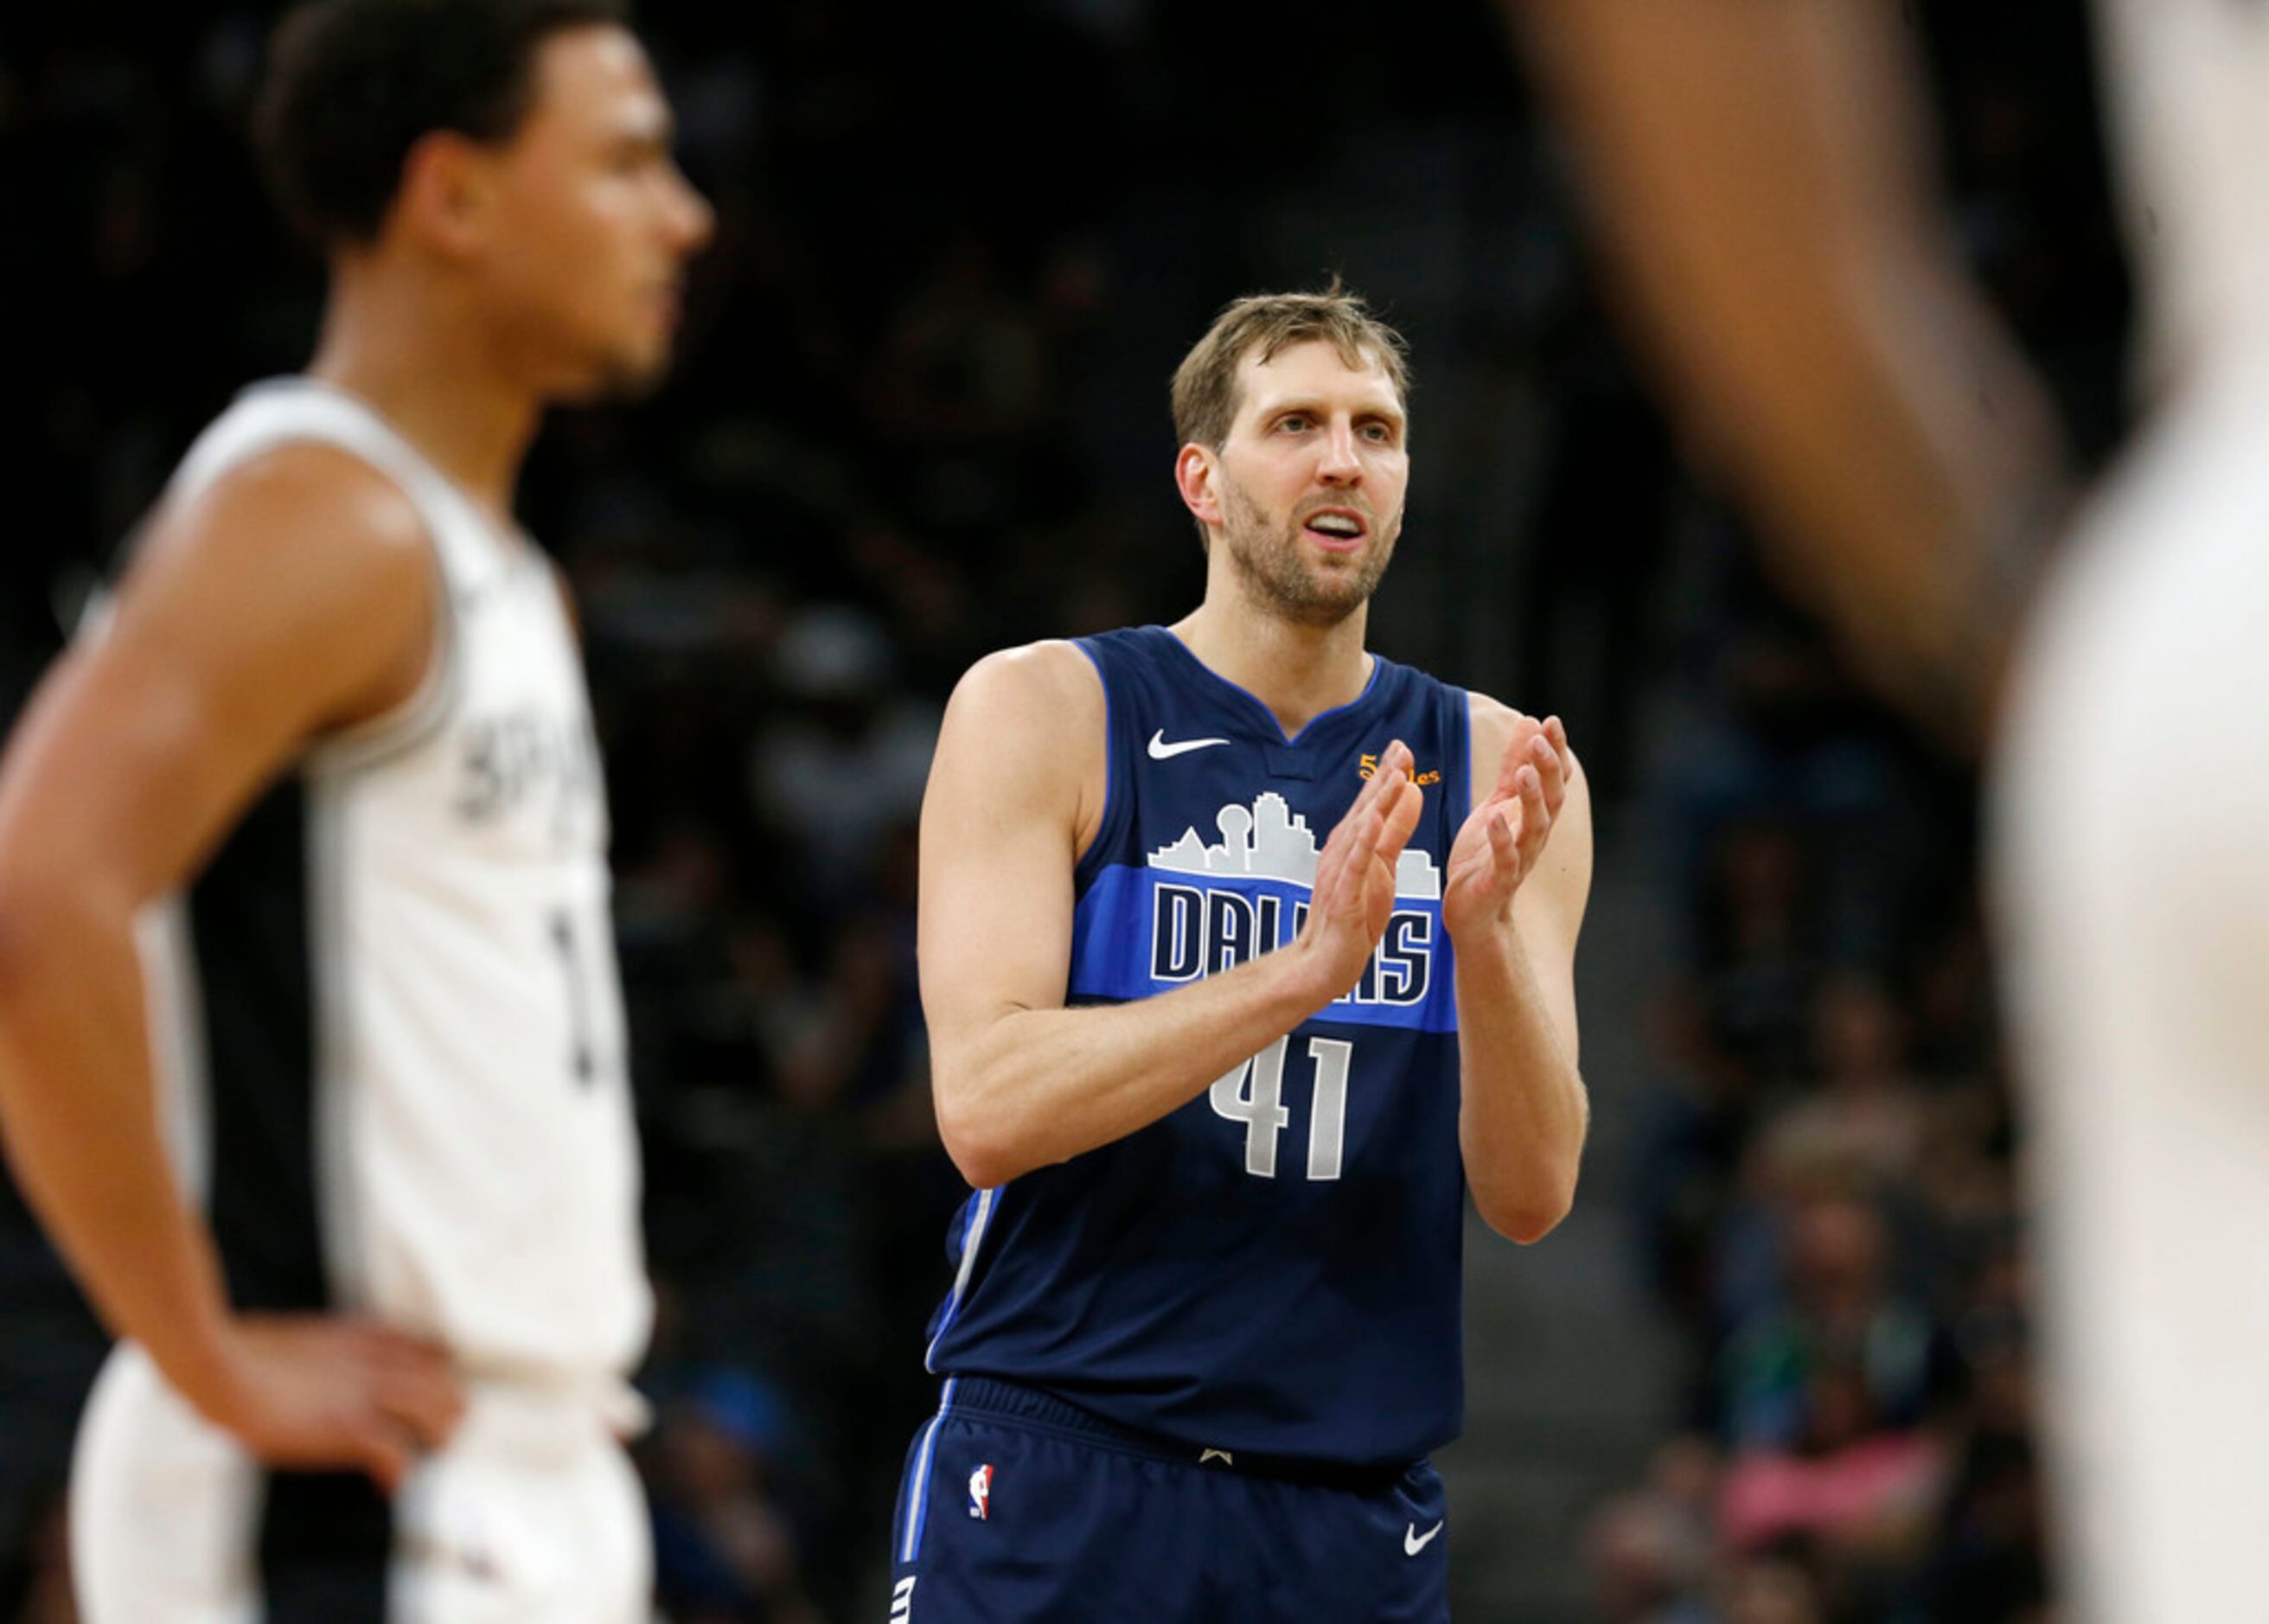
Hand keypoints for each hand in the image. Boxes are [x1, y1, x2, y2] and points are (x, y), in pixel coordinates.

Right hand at [194, 1314, 465, 1493]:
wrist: (220, 1367)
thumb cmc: (243, 1352)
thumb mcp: (302, 1336)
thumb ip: (328, 1350)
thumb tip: (319, 1364)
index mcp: (365, 1337)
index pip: (432, 1350)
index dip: (441, 1375)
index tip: (436, 1393)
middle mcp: (375, 1363)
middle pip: (443, 1383)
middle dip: (450, 1408)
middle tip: (444, 1432)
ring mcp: (364, 1395)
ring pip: (435, 1414)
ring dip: (438, 1438)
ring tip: (430, 1456)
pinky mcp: (347, 1428)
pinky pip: (396, 1454)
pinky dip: (399, 1474)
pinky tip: (387, 1487)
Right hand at [1295, 740, 1424, 1000]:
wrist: (1324, 963)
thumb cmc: (1353, 917)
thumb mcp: (1384, 866)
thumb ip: (1395, 829)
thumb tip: (1411, 790)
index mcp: (1354, 843)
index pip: (1372, 803)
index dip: (1388, 775)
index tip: (1403, 746)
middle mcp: (1343, 852)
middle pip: (1365, 809)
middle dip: (1384, 778)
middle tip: (1402, 747)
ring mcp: (1340, 873)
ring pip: (1360, 831)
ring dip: (1376, 802)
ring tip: (1394, 774)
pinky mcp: (1343, 897)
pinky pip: (1354, 866)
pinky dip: (1362, 842)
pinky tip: (1373, 821)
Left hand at [1444, 714, 1570, 940]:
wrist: (1472, 910)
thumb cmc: (1485, 854)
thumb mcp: (1498, 803)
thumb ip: (1513, 768)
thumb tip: (1529, 723)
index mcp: (1533, 814)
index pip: (1553, 778)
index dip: (1556, 751)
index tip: (1552, 721)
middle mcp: (1533, 835)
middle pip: (1551, 799)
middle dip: (1548, 768)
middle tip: (1541, 740)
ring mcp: (1519, 859)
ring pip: (1536, 827)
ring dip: (1533, 799)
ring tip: (1526, 772)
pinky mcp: (1498, 881)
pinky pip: (1506, 859)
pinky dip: (1502, 839)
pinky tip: (1495, 818)